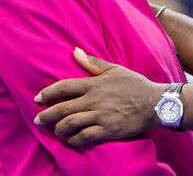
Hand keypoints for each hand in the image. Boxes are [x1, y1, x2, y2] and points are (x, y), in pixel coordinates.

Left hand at [35, 47, 164, 144]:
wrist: (155, 103)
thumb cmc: (135, 84)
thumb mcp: (115, 70)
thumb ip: (93, 63)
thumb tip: (75, 51)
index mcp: (94, 84)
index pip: (64, 87)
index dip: (48, 93)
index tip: (38, 98)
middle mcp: (94, 100)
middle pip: (62, 109)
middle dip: (46, 115)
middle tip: (38, 120)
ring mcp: (100, 116)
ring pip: (70, 124)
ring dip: (59, 129)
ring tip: (55, 130)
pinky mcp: (107, 130)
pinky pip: (84, 137)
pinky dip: (74, 140)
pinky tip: (71, 140)